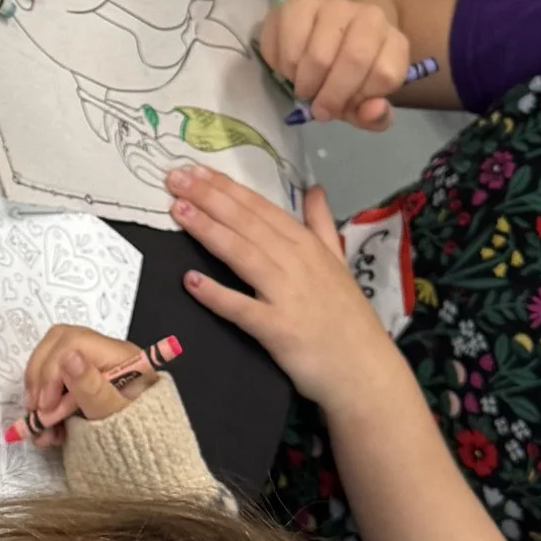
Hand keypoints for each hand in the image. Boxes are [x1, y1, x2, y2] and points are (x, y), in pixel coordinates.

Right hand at [20, 324, 160, 445]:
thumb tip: (68, 356)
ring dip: (38, 395)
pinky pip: (51, 381)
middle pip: (57, 344)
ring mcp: (91, 365)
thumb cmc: (135, 435)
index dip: (51, 371)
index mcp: (120, 355)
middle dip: (39, 378)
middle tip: (37, 411)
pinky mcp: (80, 380)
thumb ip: (91, 388)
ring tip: (43, 430)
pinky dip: (43, 405)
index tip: (46, 406)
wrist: (142, 455)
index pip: (72, 342)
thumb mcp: (113, 415)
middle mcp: (104, 352)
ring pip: (49, 362)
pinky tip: (48, 431)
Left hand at [167, 166, 390, 408]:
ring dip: (208, 230)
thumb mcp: (339, 262)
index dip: (228, 188)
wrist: (365, 371)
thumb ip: (322, 224)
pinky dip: (216, 294)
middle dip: (209, 197)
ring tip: (178, 210)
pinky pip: (242, 308)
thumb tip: (314, 188)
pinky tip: (190, 280)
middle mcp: (296, 262)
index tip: (196, 169)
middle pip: (246, 223)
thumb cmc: (348, 318)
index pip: (261, 208)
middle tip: (175, 178)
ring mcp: (287, 294)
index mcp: (308, 245)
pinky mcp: (278, 329)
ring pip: (242, 254)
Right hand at [259, 0, 414, 128]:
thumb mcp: (363, 102)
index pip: (385, 75)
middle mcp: (369, 16)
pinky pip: (289, 45)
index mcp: (393, 41)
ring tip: (304, 87)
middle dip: (332, 95)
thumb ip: (374, 116)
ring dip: (305, 83)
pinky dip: (284, 67)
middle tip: (319, 109)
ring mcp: (334, 6)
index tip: (345, 107)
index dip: (361, 98)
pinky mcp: (299, 3)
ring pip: (318, 56)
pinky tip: (289, 68)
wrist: (321, 34)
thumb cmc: (345, 75)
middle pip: (354, 60)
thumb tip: (372, 112)